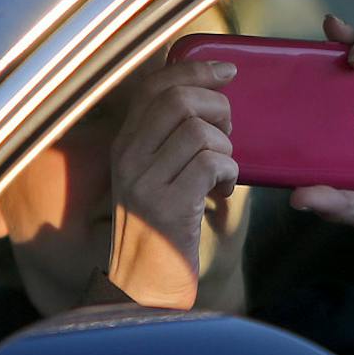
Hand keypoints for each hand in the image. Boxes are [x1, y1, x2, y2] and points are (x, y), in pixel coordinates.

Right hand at [106, 59, 237, 308]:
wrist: (144, 285)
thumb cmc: (162, 227)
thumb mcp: (156, 175)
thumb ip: (170, 138)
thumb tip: (210, 93)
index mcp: (124, 144)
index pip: (154, 86)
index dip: (194, 69)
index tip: (227, 71)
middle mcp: (127, 157)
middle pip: (179, 101)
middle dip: (218, 109)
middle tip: (227, 135)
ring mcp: (144, 182)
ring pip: (199, 132)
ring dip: (225, 150)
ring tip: (221, 173)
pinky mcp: (167, 207)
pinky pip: (212, 164)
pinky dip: (229, 174)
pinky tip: (221, 192)